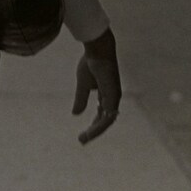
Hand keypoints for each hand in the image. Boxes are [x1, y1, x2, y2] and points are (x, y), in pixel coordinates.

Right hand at [72, 27, 121, 144]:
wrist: (97, 50)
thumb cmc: (90, 62)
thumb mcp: (82, 85)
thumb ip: (80, 99)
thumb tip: (75, 114)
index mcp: (106, 95)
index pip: (102, 114)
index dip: (94, 124)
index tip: (84, 134)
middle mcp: (112, 98)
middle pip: (105, 120)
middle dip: (94, 131)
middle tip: (82, 140)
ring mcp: (114, 98)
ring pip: (107, 121)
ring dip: (96, 131)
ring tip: (84, 138)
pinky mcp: (113, 96)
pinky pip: (107, 115)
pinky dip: (99, 124)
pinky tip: (91, 130)